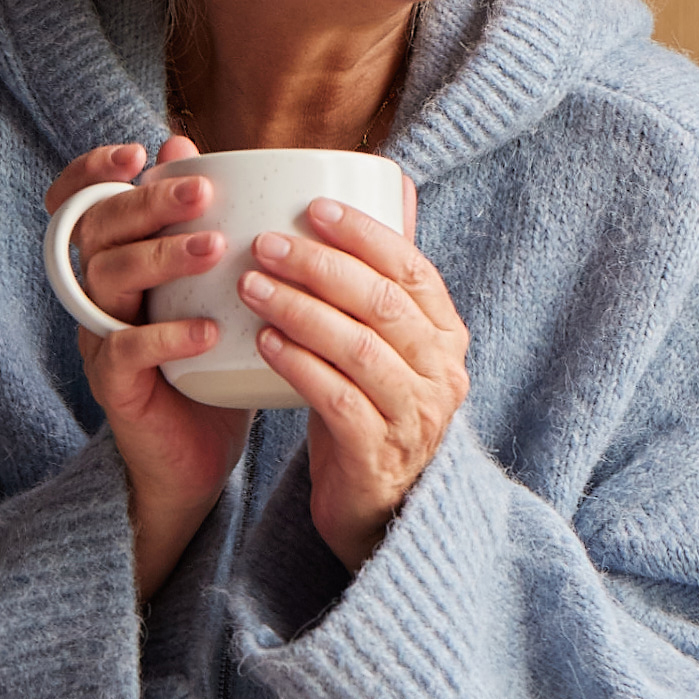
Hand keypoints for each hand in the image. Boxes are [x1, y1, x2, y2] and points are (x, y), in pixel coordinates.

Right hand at [43, 135, 250, 596]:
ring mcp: (99, 336)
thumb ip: (206, 221)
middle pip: (97, 227)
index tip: (139, 152)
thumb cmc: (213, 358)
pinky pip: (125, 350)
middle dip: (147, 203)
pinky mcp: (113, 384)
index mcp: (114, 257)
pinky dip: (167, 335)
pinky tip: (208, 330)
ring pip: (106, 277)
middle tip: (203, 194)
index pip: (79, 200)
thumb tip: (193, 146)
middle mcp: (96, 291)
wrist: (200, 454)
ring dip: (161, 257)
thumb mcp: (215, 286)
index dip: (92, 169)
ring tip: (215, 250)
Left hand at [238, 188, 468, 572]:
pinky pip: (335, 398)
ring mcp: (414, 415)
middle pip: (382, 303)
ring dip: (300, 310)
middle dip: (320, 266)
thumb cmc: (374, 409)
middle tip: (265, 243)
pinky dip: (298, 364)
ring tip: (251, 285)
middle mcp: (441, 373)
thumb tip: (398, 189)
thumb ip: (388, 279)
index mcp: (446, 336)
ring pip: (357, 347)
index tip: (314, 207)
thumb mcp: (389, 346)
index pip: (412, 270)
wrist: (378, 508)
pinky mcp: (377, 452)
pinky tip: (263, 341)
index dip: (365, 234)